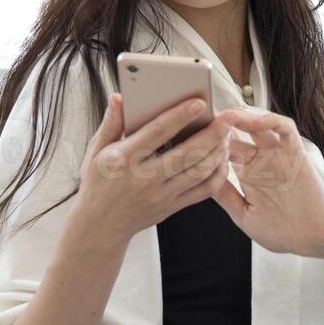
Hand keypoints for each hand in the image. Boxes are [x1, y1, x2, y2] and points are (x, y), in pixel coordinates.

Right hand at [72, 93, 235, 241]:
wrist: (100, 226)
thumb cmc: (98, 184)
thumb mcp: (96, 151)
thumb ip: (111, 123)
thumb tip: (119, 98)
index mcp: (125, 159)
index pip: (157, 132)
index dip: (180, 116)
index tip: (199, 102)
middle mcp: (145, 178)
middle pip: (187, 153)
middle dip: (212, 133)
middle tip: (227, 118)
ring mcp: (161, 195)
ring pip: (199, 171)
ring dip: (218, 152)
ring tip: (226, 135)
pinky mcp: (172, 207)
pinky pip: (202, 191)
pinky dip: (217, 175)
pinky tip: (222, 160)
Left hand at [209, 108, 323, 257]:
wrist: (316, 238)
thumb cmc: (283, 232)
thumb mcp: (245, 216)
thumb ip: (225, 197)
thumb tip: (201, 179)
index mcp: (248, 175)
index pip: (224, 151)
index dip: (209, 144)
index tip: (192, 138)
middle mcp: (262, 161)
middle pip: (237, 134)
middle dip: (220, 126)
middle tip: (205, 120)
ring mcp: (279, 156)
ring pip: (258, 125)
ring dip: (242, 117)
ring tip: (226, 115)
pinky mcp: (296, 153)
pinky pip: (285, 129)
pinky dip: (271, 120)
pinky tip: (255, 121)